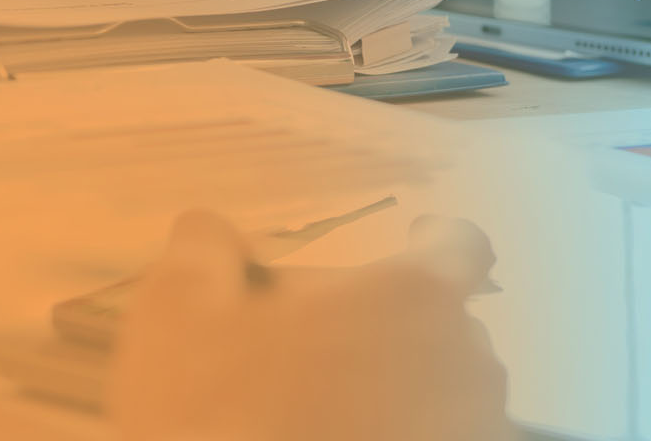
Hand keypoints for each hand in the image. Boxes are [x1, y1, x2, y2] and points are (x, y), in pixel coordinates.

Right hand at [109, 211, 513, 440]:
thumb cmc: (226, 414)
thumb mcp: (180, 317)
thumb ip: (202, 255)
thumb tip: (207, 231)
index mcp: (411, 296)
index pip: (459, 248)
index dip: (434, 245)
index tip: (412, 246)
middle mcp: (464, 359)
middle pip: (440, 323)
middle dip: (391, 330)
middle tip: (320, 357)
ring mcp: (471, 427)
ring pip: (443, 391)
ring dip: (399, 392)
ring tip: (329, 415)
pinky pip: (441, 439)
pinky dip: (405, 435)